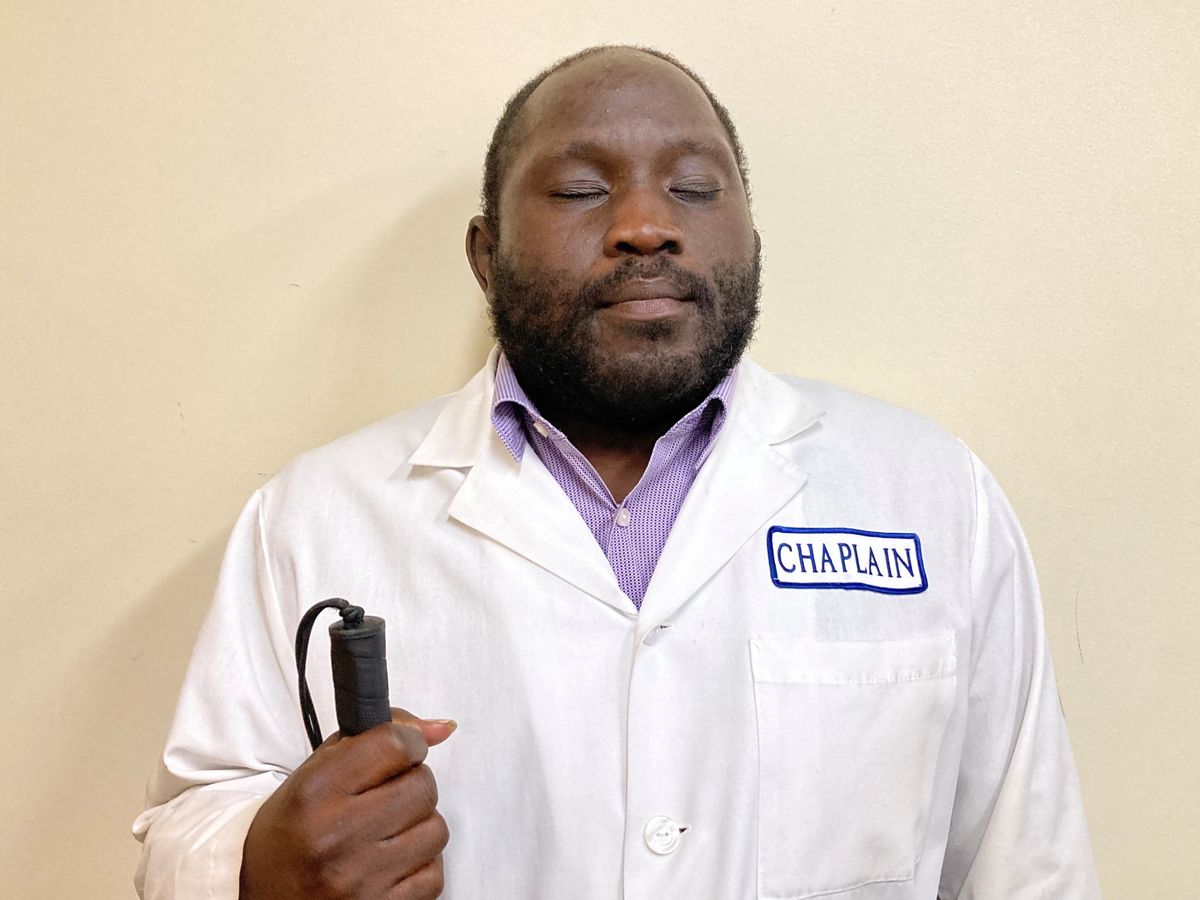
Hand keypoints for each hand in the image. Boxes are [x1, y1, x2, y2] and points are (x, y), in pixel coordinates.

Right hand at [239, 708, 455, 898]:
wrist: (258, 891)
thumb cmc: (293, 828)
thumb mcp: (318, 771)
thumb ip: (376, 738)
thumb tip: (441, 728)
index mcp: (317, 793)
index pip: (394, 745)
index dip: (409, 742)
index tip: (404, 750)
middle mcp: (337, 835)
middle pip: (422, 786)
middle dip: (414, 782)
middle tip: (389, 792)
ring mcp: (359, 878)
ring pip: (435, 829)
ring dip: (420, 824)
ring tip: (389, 829)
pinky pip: (434, 874)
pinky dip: (421, 863)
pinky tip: (393, 860)